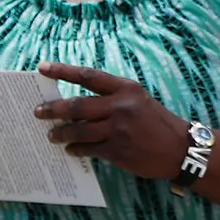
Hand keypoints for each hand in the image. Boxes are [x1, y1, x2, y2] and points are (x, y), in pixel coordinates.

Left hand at [33, 62, 188, 181]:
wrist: (181, 149)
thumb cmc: (158, 123)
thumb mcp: (139, 101)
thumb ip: (112, 99)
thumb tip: (77, 106)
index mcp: (126, 89)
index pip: (88, 76)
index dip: (63, 71)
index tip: (42, 68)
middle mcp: (120, 107)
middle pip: (77, 105)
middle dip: (53, 109)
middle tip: (38, 112)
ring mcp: (118, 130)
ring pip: (77, 129)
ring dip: (60, 133)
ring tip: (51, 135)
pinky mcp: (117, 150)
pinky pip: (87, 149)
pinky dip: (75, 149)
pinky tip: (71, 150)